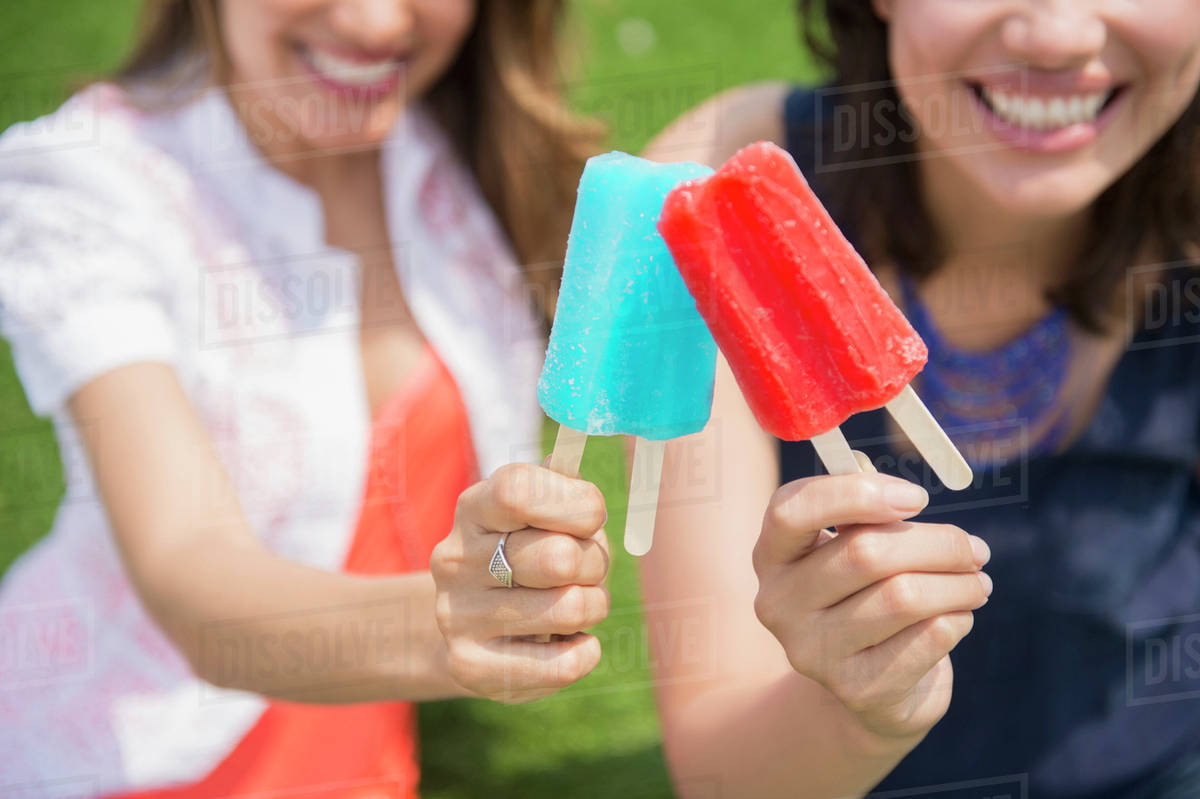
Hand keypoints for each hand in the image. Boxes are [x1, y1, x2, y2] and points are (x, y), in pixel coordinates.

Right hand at [431, 463, 610, 702]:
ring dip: (593, 606)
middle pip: (559, 556)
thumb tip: (568, 459)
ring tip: (573, 605)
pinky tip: (568, 642)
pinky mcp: (469, 666)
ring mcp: (456, 615)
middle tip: (583, 571)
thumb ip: (561, 487)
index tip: (592, 517)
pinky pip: (563, 664)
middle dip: (594, 563)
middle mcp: (455, 559)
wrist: (473, 628)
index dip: (573, 501)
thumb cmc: (527, 556)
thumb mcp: (539, 515)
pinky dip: (585, 652)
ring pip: (569, 608)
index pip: (518, 489)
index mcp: (474, 509)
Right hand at [752, 471, 990, 739]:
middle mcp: (778, 603)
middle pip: (864, 553)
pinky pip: (927, 638)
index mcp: (772, 554)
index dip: (854, 494)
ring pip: (904, 597)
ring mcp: (812, 650)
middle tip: (974, 549)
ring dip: (958, 584)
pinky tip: (959, 616)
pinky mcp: (855, 688)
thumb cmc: (865, 594)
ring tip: (978, 582)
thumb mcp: (850, 548)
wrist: (868, 683)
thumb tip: (905, 500)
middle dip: (938, 544)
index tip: (917, 497)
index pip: (791, 511)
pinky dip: (957, 619)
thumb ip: (866, 515)